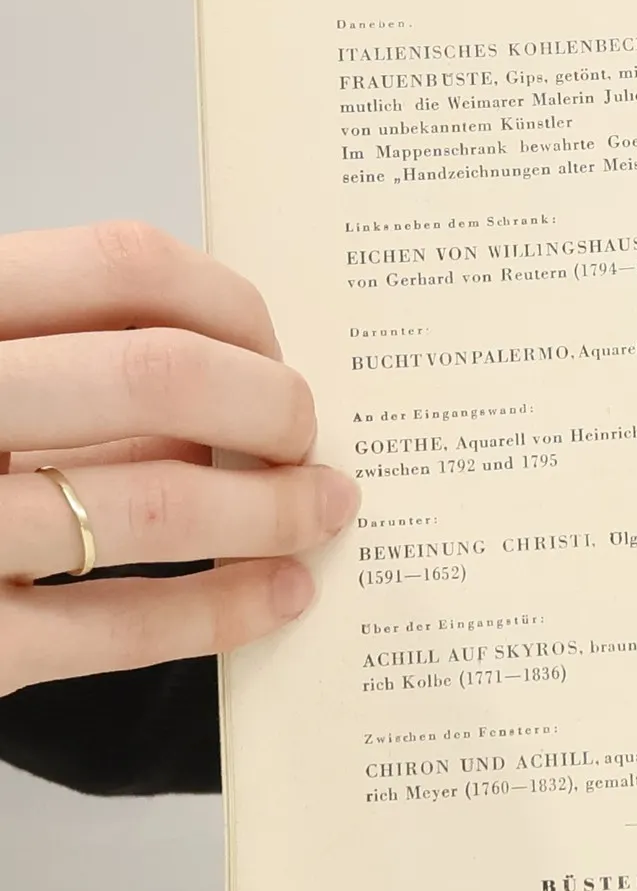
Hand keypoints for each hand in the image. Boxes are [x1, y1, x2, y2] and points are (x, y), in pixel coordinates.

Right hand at [1, 221, 358, 696]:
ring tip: (324, 513)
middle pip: (159, 375)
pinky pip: (119, 624)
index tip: (275, 350)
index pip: (123, 266)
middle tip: (310, 437)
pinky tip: (278, 596)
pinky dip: (221, 610)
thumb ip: (59, 365)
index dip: (234, 307)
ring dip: (274, 512)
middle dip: (274, 407)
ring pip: (157, 505)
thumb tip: (230, 387)